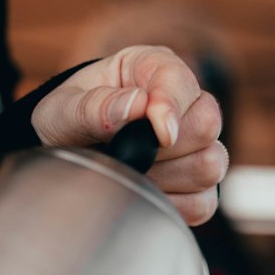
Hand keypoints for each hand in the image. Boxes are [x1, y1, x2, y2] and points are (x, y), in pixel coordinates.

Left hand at [30, 46, 227, 225]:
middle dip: (166, 148)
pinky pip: (204, 203)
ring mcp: (199, 149)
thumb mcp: (64, 110)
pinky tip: (148, 191)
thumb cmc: (68, 124)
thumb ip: (96, 106)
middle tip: (128, 151)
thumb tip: (138, 104)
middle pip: (207, 126)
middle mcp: (185, 106)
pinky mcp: (202, 188)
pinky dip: (174, 204)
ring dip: (168, 177)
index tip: (157, 134)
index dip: (172, 108)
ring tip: (134, 170)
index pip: (183, 83)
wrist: (66, 157)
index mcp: (154, 70)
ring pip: (210, 166)